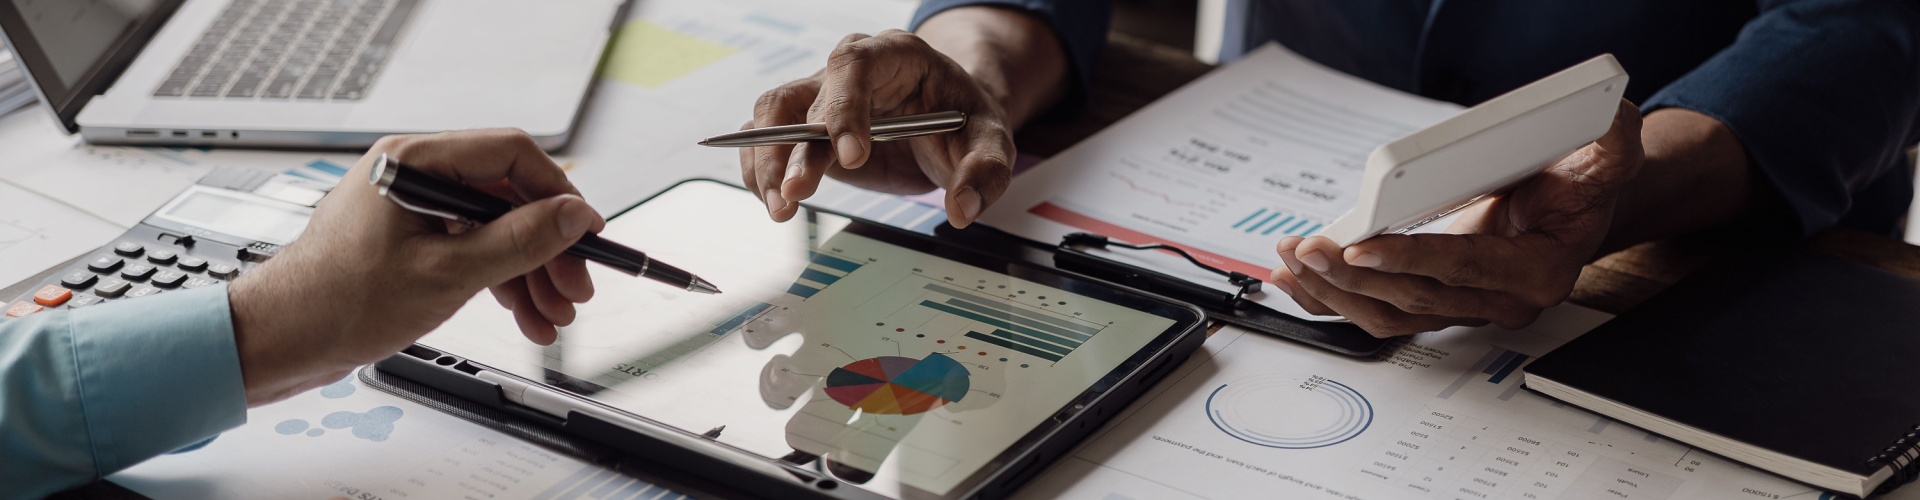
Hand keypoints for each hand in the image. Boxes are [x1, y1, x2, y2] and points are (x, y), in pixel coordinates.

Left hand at [229, 129, 606, 404]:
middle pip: (507, 197)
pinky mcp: (410, 240)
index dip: (558, 194)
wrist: (282, 340)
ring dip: (530, 273)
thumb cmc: (336, 301)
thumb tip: (571, 215)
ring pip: (494, 229)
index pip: (511, 155)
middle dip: (548, 248)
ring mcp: (411, 208)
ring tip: (553, 313)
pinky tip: (523, 313)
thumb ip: (519, 240)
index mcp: (414, 161)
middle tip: (575, 286)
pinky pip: (471, 249)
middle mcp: (413, 175)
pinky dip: (500, 281)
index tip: (587, 231)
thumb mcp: (448, 273)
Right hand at [742, 29, 1015, 227]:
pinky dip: (761, 168)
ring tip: (780, 205)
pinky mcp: (808, 128)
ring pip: (774, 114)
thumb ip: (984, 172)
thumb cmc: (966, 121)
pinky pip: (768, 138)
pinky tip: (771, 198)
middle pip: (806, 95)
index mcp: (896, 55)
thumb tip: (963, 209)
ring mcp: (823, 97)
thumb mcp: (992, 141)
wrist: (951, 123)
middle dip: (795, 148)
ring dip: (767, 160)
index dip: (845, 106)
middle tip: (796, 191)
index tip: (851, 155)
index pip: (856, 64)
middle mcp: (850, 70)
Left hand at [1271, 100, 1645, 336]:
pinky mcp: (1436, 302)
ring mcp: (1463, 307)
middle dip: (1354, 277)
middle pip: (1414, 299)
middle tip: (1308, 250)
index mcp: (1537, 272)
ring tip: (1290, 262)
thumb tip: (1612, 121)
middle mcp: (1498, 300)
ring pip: (1390, 315)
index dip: (1411, 260)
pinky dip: (1333, 299)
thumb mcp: (1606, 159)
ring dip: (1333, 293)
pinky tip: (1295, 281)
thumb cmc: (1580, 187)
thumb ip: (1613, 146)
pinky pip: (1379, 312)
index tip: (1361, 248)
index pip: (1464, 270)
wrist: (1574, 210)